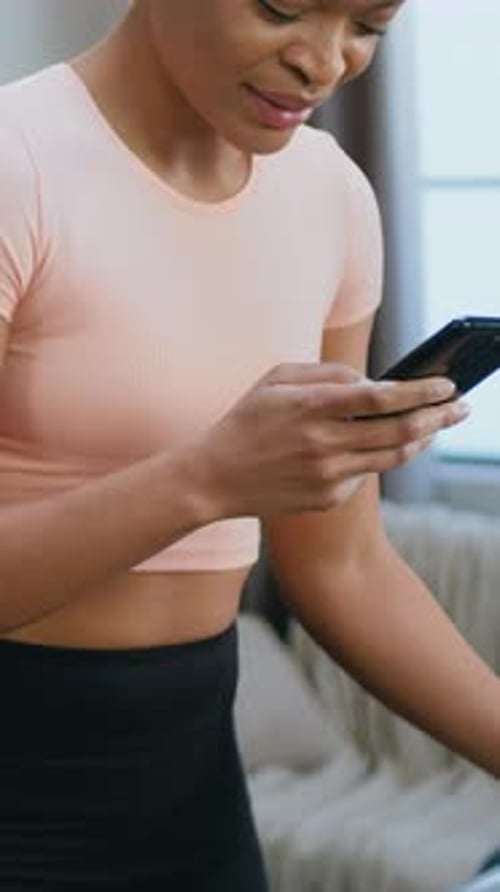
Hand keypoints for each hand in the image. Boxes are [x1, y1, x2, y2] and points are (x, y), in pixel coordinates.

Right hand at [188, 362, 465, 517]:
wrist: (214, 478)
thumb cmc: (246, 421)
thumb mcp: (275, 379)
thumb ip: (324, 374)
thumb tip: (371, 382)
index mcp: (310, 407)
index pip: (381, 398)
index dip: (420, 392)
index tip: (447, 384)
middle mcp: (323, 443)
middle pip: (399, 430)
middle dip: (439, 417)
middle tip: (461, 408)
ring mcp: (327, 475)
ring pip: (391, 456)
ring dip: (421, 439)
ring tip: (434, 427)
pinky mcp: (327, 498)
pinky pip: (365, 475)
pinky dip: (378, 457)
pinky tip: (379, 446)